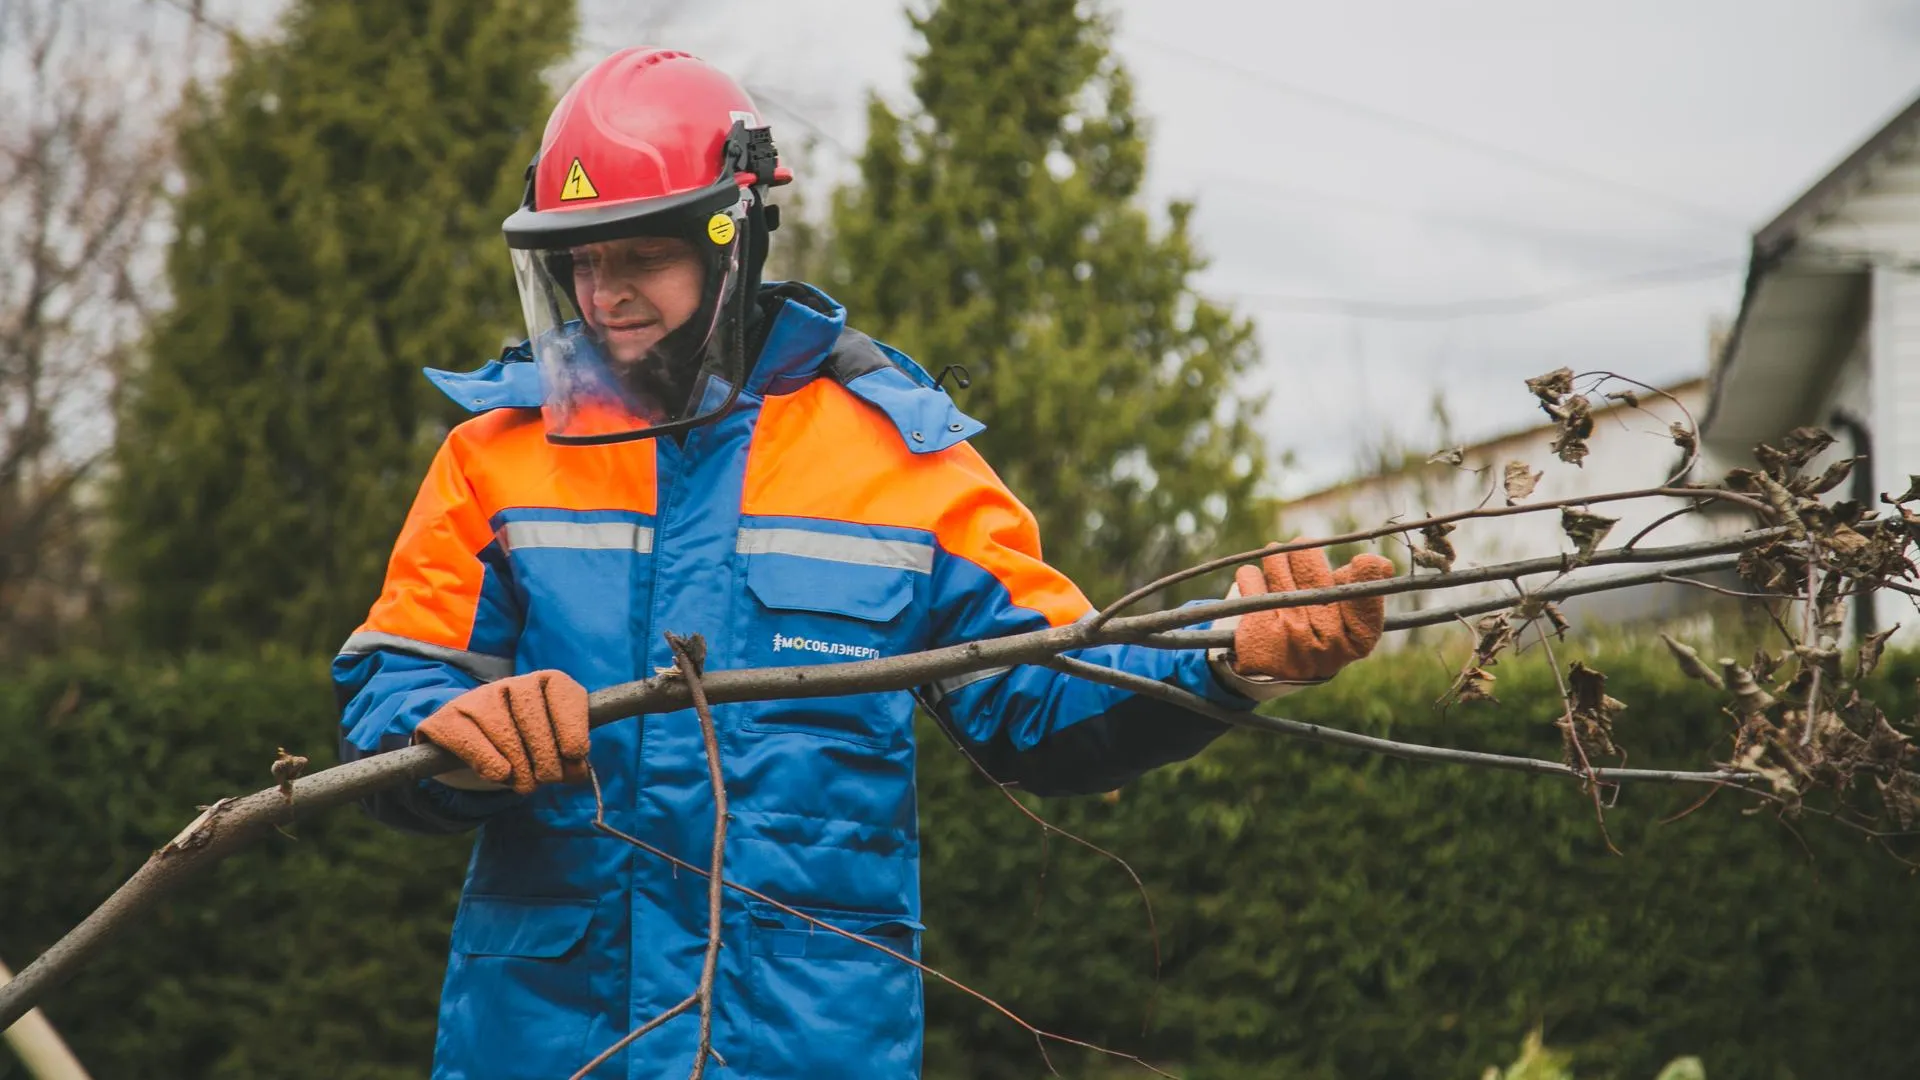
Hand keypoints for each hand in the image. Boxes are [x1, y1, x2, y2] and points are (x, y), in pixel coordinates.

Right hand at [413, 670, 590, 794]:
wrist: (469, 742)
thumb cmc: (521, 743)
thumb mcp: (549, 747)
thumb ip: (566, 757)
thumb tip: (577, 773)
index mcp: (542, 683)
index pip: (560, 690)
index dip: (570, 722)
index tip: (575, 753)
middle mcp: (510, 684)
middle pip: (531, 713)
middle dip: (545, 753)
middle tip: (548, 779)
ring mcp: (476, 698)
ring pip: (502, 727)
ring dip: (519, 763)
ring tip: (526, 786)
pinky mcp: (448, 719)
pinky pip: (471, 740)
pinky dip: (489, 761)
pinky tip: (500, 775)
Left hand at [1231, 544, 1394, 681]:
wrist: (1275, 675)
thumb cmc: (1319, 635)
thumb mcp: (1346, 623)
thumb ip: (1359, 589)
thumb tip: (1375, 563)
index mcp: (1358, 639)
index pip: (1367, 597)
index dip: (1367, 574)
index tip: (1362, 561)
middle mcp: (1326, 638)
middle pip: (1312, 565)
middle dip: (1302, 551)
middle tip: (1299, 551)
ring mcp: (1292, 632)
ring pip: (1277, 561)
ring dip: (1276, 557)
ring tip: (1277, 563)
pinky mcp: (1256, 629)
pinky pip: (1250, 575)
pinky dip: (1252, 575)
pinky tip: (1257, 587)